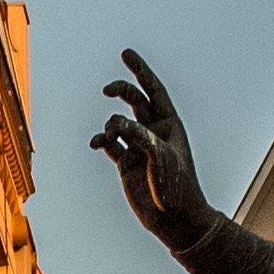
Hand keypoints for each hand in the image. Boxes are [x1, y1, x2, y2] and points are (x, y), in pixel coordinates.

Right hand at [92, 53, 209, 247]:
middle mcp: (154, 132)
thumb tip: (117, 124)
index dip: (141, 71)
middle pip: (135, 101)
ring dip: (111, 125)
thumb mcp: (162, 160)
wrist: (175, 220)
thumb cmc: (177, 188)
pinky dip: (100, 140)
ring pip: (118, 123)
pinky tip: (96, 143)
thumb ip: (141, 138)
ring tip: (111, 136)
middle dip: (121, 91)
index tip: (126, 53)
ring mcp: (139, 147)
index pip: (154, 90)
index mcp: (170, 124)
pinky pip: (109, 144)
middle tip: (107, 90)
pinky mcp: (126, 163)